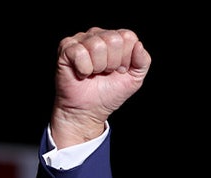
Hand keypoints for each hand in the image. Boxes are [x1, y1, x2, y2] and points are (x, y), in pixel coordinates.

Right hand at [51, 27, 150, 147]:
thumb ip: (143, 61)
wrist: (89, 111)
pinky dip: (83, 69)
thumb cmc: (109, 93)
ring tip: (94, 73)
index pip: (128, 36)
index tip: (119, 71)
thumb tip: (139, 45)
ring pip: (96, 45)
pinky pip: (80, 53)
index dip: (126, 58)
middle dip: (112, 63)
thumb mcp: (134, 79)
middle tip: (105, 73)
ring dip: (97, 67)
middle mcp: (98, 34)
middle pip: (113, 40)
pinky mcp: (66, 49)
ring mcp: (81, 40)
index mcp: (115, 38)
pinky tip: (82, 73)